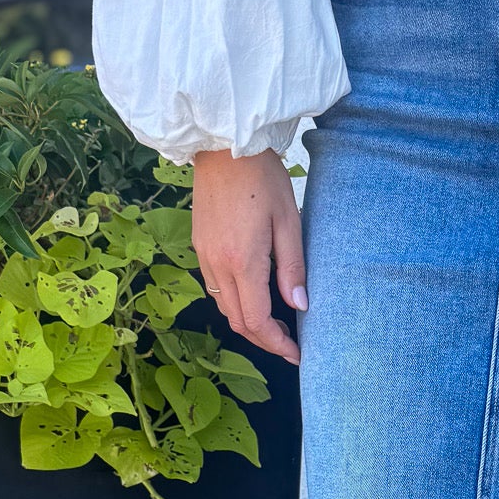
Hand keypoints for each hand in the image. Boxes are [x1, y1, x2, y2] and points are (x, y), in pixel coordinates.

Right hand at [191, 147, 305, 363]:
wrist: (223, 145)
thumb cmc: (262, 178)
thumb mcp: (288, 221)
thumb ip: (293, 267)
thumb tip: (299, 306)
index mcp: (242, 262)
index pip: (258, 321)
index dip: (277, 343)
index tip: (296, 353)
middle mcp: (217, 265)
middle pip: (238, 322)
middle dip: (264, 340)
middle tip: (289, 343)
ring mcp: (204, 256)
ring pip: (225, 308)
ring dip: (249, 323)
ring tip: (275, 323)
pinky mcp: (199, 246)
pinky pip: (215, 289)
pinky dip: (235, 303)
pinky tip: (254, 296)